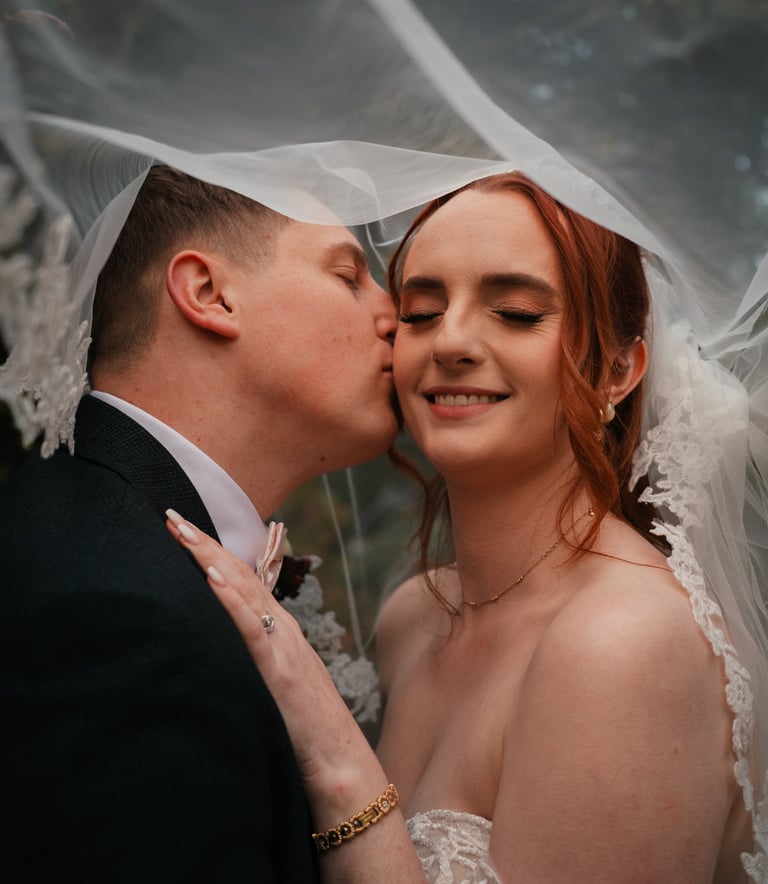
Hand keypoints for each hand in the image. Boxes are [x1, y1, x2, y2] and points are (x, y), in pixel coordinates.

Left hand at [164, 509, 378, 800]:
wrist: (337, 761)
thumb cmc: (302, 728)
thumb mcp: (273, 682)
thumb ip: (252, 658)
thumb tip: (217, 645)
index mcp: (278, 629)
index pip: (241, 580)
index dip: (212, 551)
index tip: (182, 529)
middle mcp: (281, 627)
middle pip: (239, 574)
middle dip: (204, 543)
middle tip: (171, 514)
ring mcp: (282, 644)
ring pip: (244, 590)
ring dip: (211, 557)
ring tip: (183, 531)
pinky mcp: (279, 668)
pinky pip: (252, 626)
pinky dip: (231, 598)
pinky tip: (212, 576)